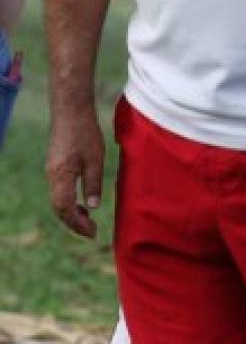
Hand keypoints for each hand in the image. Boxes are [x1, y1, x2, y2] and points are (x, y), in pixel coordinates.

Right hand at [46, 107, 104, 238]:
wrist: (71, 110)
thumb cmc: (85, 132)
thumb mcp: (95, 159)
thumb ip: (93, 184)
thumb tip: (93, 207)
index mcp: (61, 177)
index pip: (66, 210)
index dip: (78, 225)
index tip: (93, 233)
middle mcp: (52, 177)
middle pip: (59, 209)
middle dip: (74, 223)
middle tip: (91, 231)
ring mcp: (51, 171)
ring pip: (58, 200)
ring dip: (71, 212)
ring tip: (87, 219)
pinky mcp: (55, 165)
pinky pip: (59, 190)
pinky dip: (68, 201)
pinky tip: (81, 200)